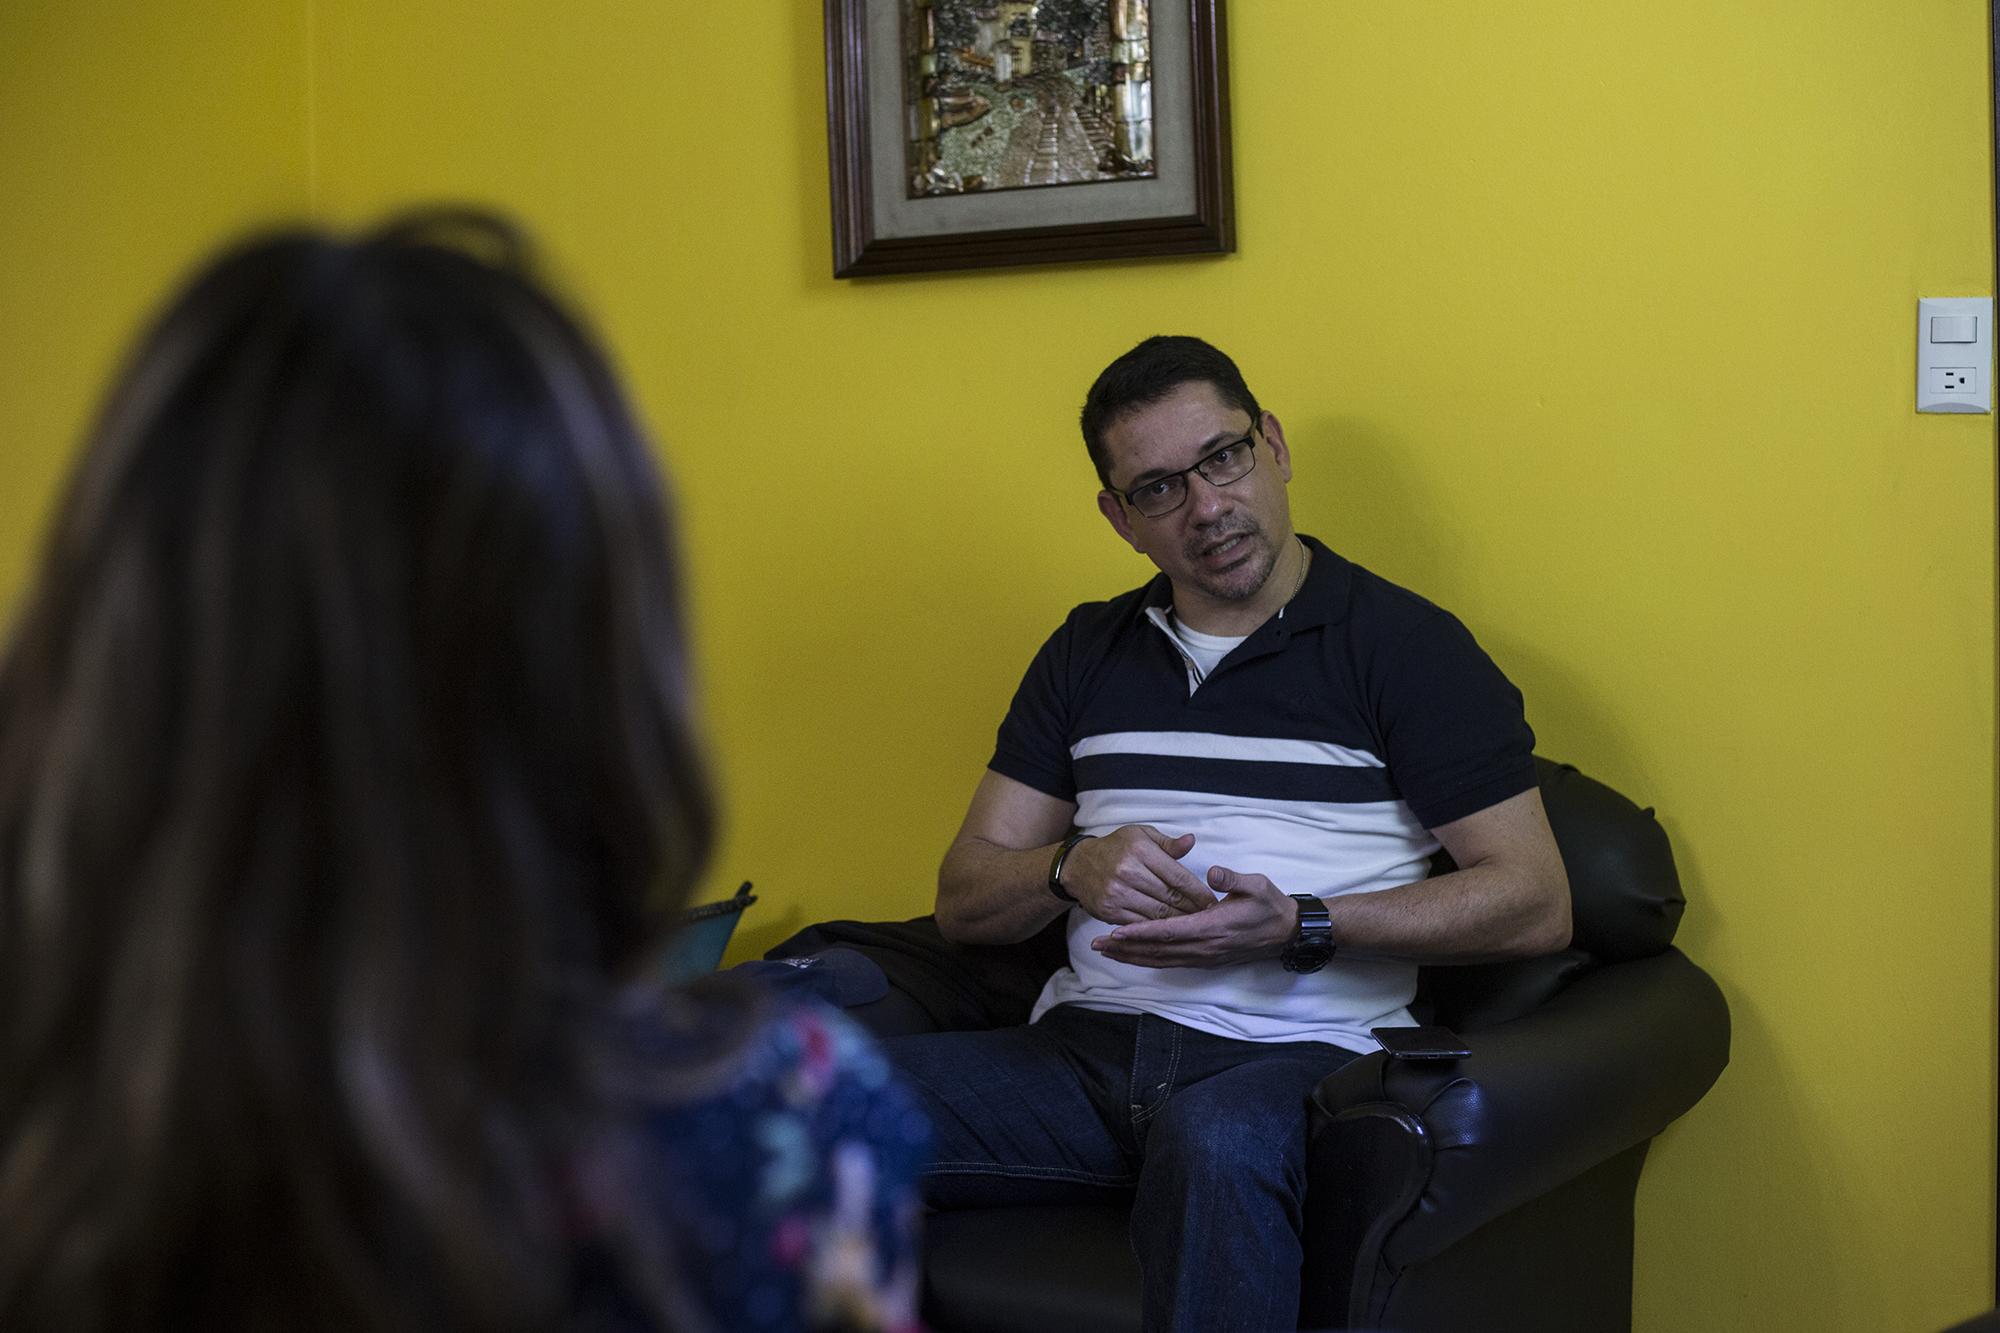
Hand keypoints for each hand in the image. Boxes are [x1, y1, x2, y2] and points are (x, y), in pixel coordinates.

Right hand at [1061, 825, 1214, 925]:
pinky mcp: (1110, 911)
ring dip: (1179, 923)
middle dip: (1193, 910)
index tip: (1214, 902)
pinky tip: (1172, 932)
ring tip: (1197, 928)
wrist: (1078, 866)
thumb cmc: (1116, 848)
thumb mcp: (1141, 836)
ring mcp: (1118, 893)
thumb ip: (1168, 843)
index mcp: (1140, 850)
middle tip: (1211, 919)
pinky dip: (1158, 930)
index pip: (1178, 876)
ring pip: (1158, 914)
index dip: (1199, 892)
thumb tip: (1192, 841)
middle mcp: (1128, 872)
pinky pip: (1141, 924)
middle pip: (1170, 898)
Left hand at [1089, 865, 1300, 968]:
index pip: (1169, 931)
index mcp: (1212, 927)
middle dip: (1127, 948)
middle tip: (1098, 944)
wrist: (1286, 932)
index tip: (1117, 930)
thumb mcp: (1257, 885)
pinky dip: (1148, 960)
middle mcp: (1204, 947)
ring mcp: (1204, 956)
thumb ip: (1233, 879)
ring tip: (1106, 951)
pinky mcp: (1205, 960)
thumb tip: (1213, 873)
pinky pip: (1171, 962)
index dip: (1142, 932)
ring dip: (1133, 957)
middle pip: (1158, 950)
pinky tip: (1133, 957)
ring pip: (1161, 960)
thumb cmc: (1270, 905)